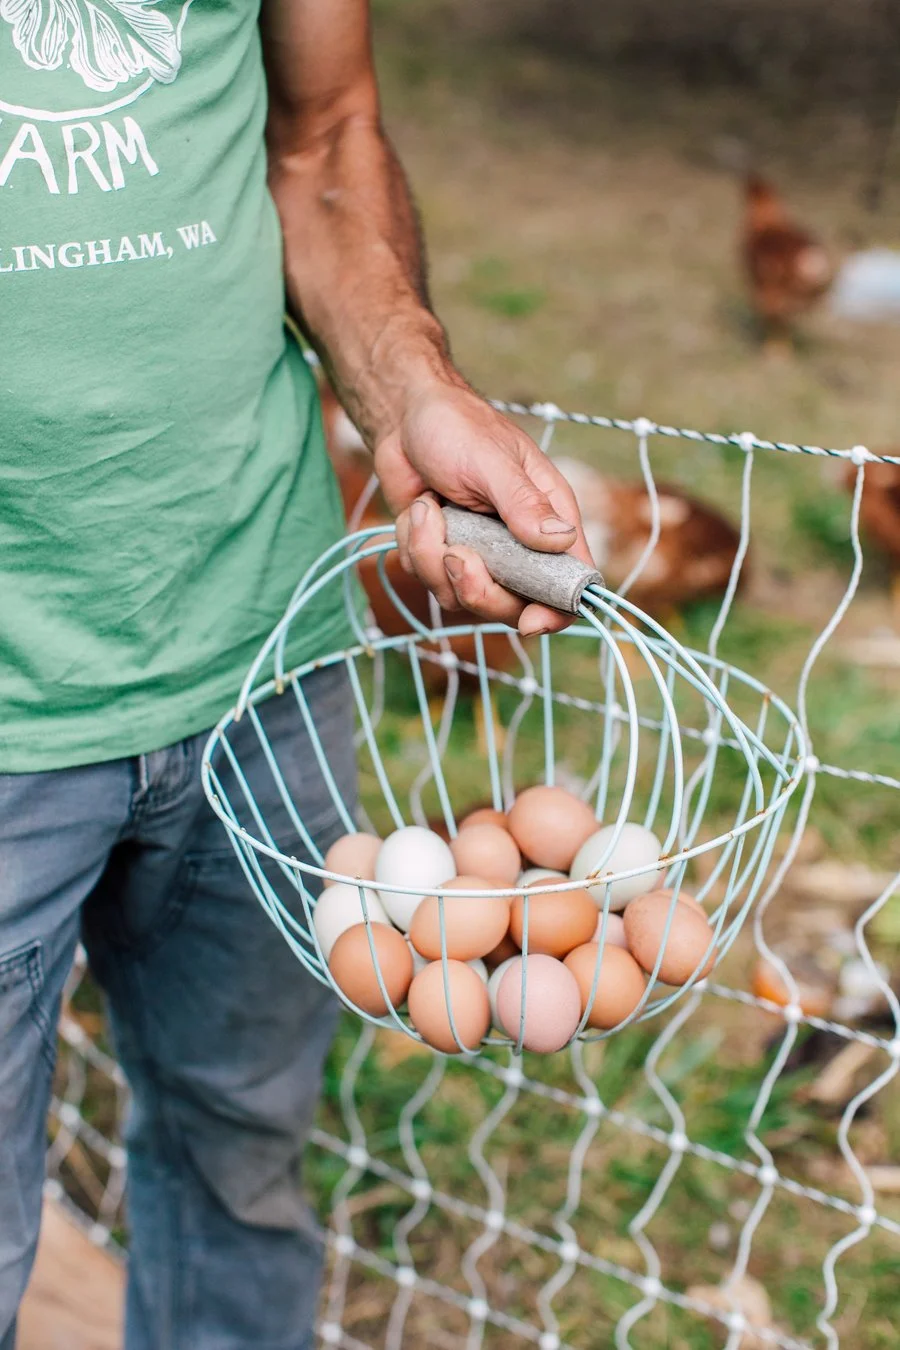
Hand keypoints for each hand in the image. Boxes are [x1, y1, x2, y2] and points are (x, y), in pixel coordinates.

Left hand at [374, 379, 593, 635]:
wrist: (404, 418)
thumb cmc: (457, 427)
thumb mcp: (491, 461)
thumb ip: (523, 504)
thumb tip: (560, 541)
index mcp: (549, 520)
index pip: (570, 582)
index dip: (556, 612)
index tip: (527, 623)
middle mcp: (519, 544)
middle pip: (511, 606)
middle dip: (477, 589)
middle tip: (455, 554)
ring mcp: (480, 554)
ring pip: (460, 597)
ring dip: (433, 557)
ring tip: (428, 507)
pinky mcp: (442, 556)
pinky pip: (428, 579)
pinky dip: (414, 547)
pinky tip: (418, 509)